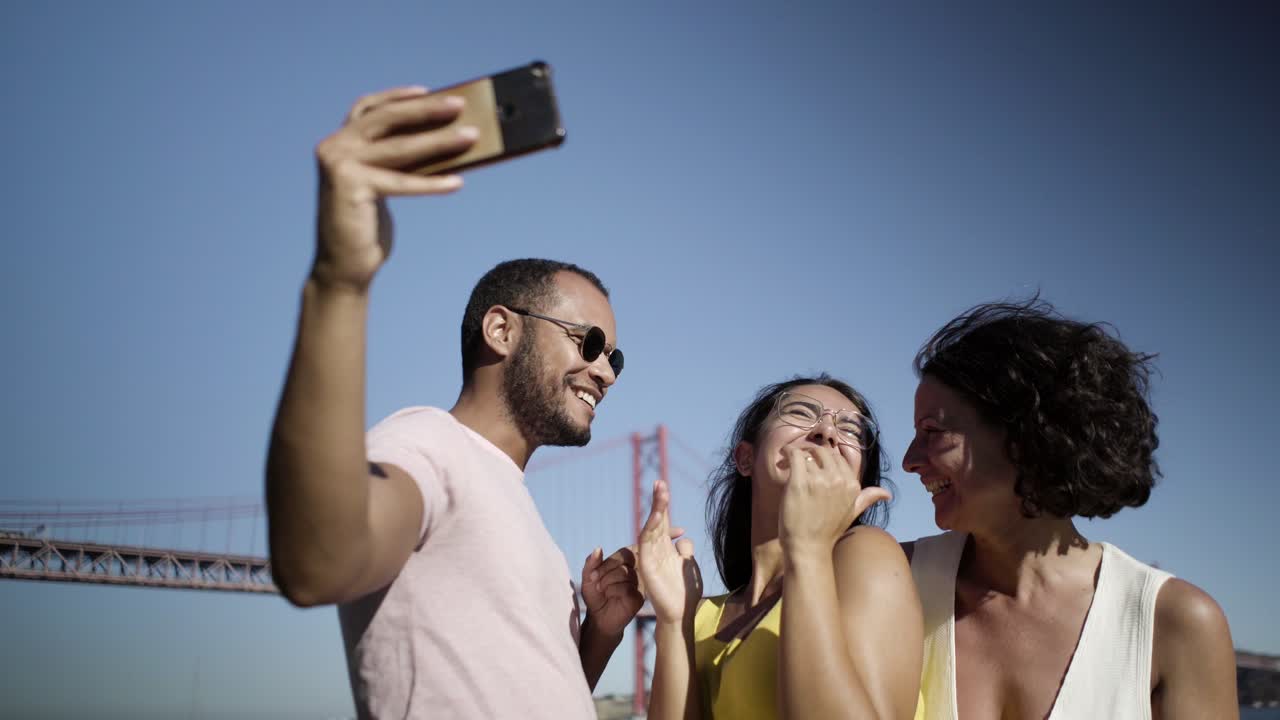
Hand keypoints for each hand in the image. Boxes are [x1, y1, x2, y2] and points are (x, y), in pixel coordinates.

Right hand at [312, 86, 477, 290]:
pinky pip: (402, 181)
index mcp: (339, 142)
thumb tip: (448, 140)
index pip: (369, 108)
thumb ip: (401, 161)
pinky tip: (457, 182)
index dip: (398, 96)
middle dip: (427, 110)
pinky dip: (432, 182)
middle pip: (387, 119)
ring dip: (440, 141)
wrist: (344, 266)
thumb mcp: (384, 184)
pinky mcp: (349, 185)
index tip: (430, 91)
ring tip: (471, 137)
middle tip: (460, 105)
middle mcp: (334, 147)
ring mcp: (338, 164)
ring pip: (400, 148)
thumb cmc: (368, 225)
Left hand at [581, 545, 642, 638]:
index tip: (593, 574)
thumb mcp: (588, 577)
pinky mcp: (640, 598)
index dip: (609, 561)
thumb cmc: (595, 595)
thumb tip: (598, 548)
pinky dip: (613, 591)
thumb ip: (591, 562)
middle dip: (605, 571)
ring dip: (608, 582)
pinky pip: (628, 588)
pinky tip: (611, 597)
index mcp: (628, 563)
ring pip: (626, 573)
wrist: (598, 618)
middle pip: (627, 560)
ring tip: (603, 591)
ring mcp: (641, 585)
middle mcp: (637, 572)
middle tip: (596, 583)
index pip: (625, 552)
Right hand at [636, 479, 701, 624]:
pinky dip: (651, 527)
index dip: (663, 504)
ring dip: (656, 509)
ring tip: (660, 491)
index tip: (663, 485)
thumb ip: (685, 550)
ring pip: (651, 527)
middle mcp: (655, 549)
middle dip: (658, 501)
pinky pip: (646, 541)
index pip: (663, 521)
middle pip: (656, 519)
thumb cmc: (684, 592)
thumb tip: (683, 538)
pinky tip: (657, 514)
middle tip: (660, 481)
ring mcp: (649, 555)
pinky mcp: (645, 564)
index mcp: (665, 548)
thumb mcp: (688, 565)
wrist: (678, 614)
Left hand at [778, 446, 891, 553]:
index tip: (814, 464)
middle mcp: (838, 480)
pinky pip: (795, 455)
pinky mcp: (800, 482)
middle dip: (811, 454)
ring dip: (799, 456)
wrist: (808, 547)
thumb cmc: (828, 531)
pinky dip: (788, 453)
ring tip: (789, 461)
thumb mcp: (852, 513)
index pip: (838, 459)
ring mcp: (819, 480)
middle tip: (801, 461)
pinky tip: (784, 456)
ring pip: (808, 454)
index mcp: (852, 485)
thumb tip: (888, 494)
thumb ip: (868, 498)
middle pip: (824, 453)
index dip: (825, 460)